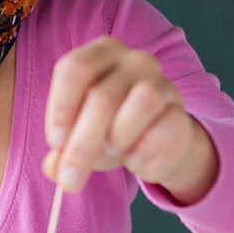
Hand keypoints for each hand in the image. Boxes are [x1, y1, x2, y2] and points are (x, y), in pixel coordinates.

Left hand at [42, 36, 217, 202]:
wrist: (156, 141)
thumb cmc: (109, 128)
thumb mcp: (79, 135)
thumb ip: (63, 149)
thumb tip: (54, 167)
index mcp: (99, 54)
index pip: (74, 69)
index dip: (62, 107)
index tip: (56, 142)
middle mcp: (133, 60)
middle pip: (103, 97)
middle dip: (82, 144)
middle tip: (70, 179)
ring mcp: (161, 81)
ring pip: (142, 102)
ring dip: (119, 139)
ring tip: (112, 151)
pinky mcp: (180, 110)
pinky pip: (162, 132)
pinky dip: (142, 154)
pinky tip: (134, 158)